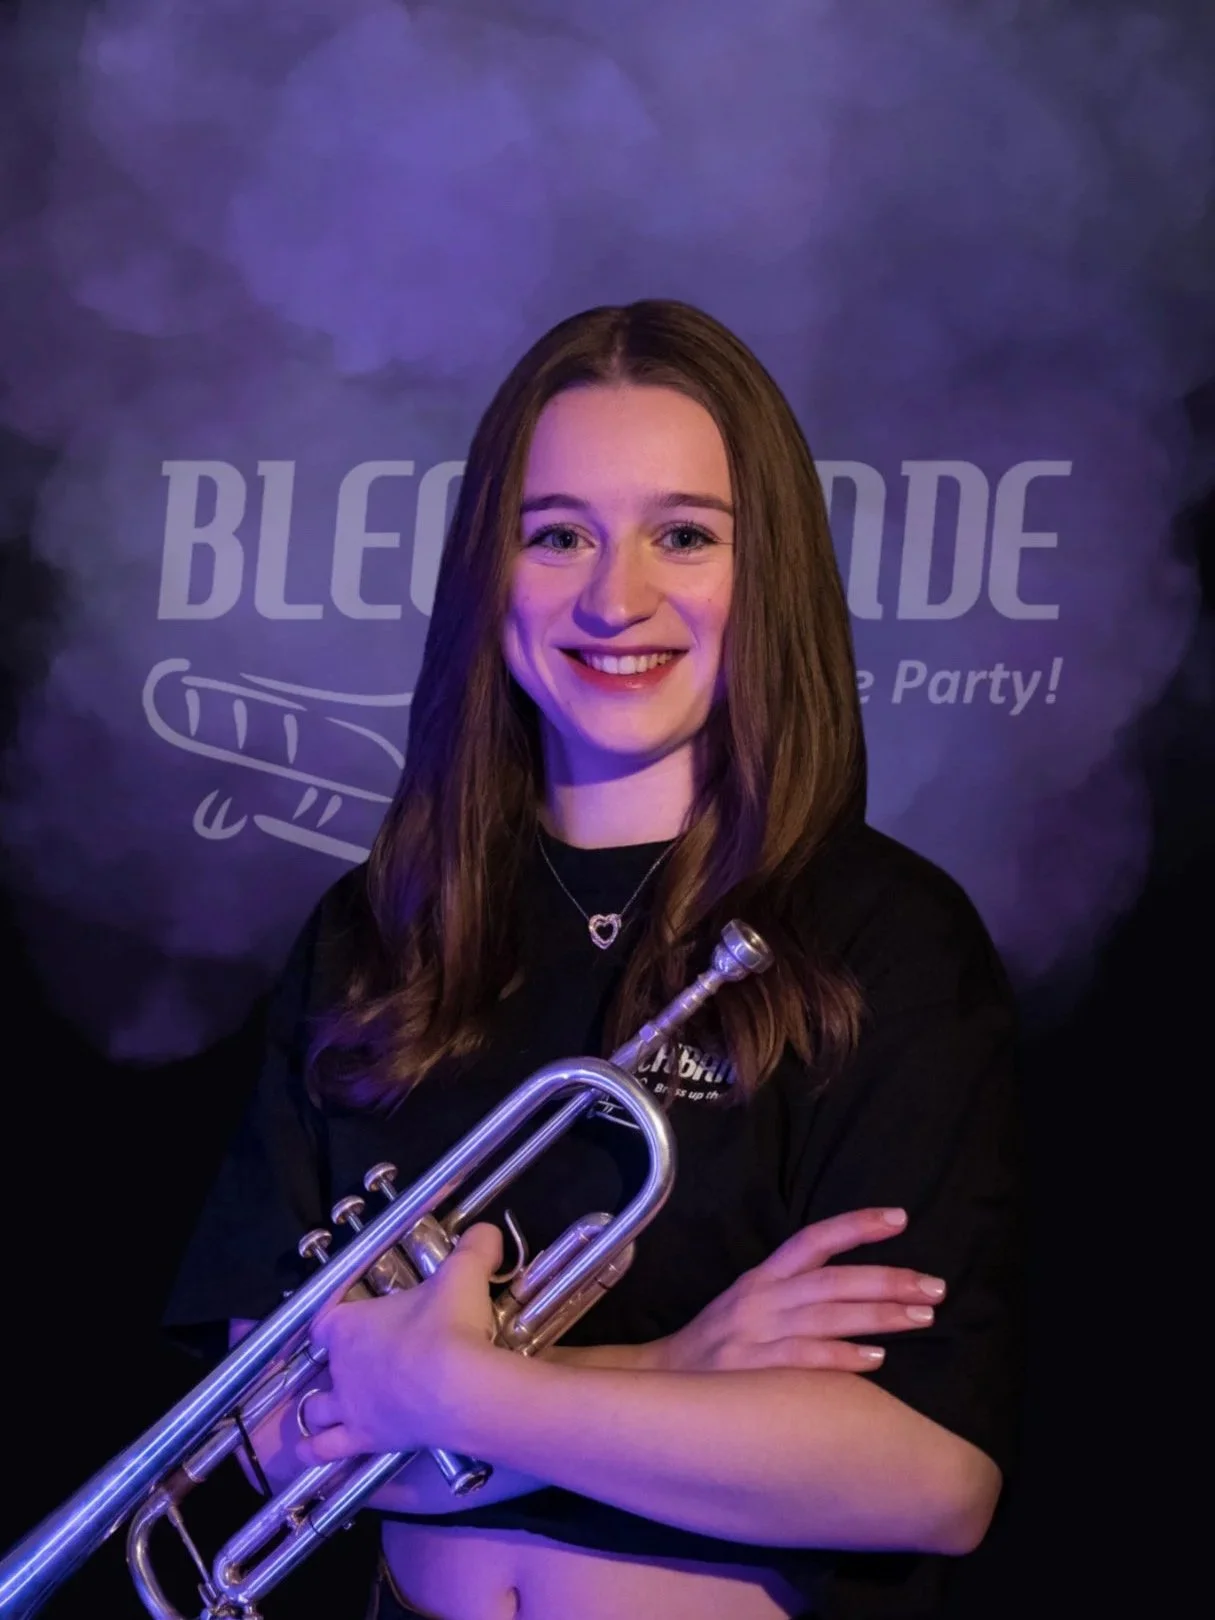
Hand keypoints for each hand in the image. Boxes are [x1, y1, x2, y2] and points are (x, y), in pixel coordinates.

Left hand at [297, 1223, 502, 1464]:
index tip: (349, 1320)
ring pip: (316, 1409)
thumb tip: (488, 1230)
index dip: (333, 1320)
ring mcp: (350, 1406)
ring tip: (331, 1408)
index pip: (323, 1320)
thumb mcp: (465, 1272)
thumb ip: (475, 1247)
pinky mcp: (364, 1440)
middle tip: (365, 1361)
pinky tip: (308, 1454)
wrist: (459, 1386)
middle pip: (324, 1364)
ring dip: (321, 1408)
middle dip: (338, 1364)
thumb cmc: (451, 1325)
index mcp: (352, 1323)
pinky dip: (315, 1452)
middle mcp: (342, 1366)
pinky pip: (326, 1450)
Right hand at [654, 1207, 944, 1373]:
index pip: (813, 1239)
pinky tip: (876, 1360)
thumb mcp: (749, 1303)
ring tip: (923, 1317)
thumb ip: (795, 1293)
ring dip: (880, 1316)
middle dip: (888, 1280)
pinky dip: (842, 1357)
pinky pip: (805, 1359)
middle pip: (833, 1279)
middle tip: (935, 1286)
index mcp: (762, 1277)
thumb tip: (859, 1290)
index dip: (856, 1226)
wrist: (663, 1383)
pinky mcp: (752, 1371)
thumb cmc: (718, 1345)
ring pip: (828, 1316)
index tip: (900, 1219)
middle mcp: (762, 1298)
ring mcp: (756, 1334)